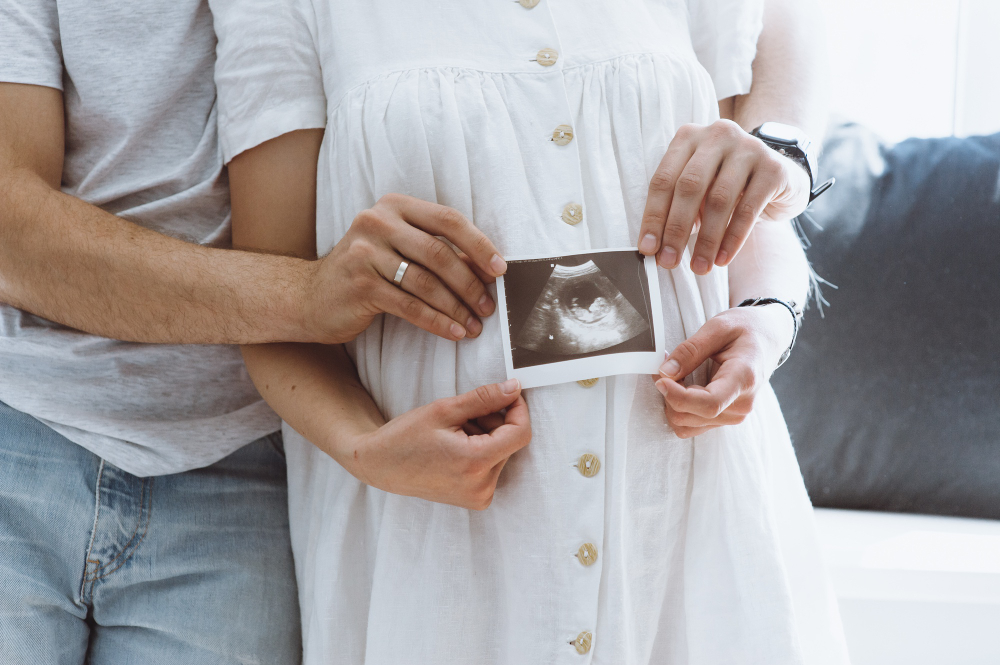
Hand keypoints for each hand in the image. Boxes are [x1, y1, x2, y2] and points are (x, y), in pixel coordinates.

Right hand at [304, 193, 507, 343]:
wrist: (309, 297)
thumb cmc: (364, 273)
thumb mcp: (397, 248)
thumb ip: (433, 249)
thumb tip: (485, 267)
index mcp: (393, 205)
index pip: (447, 220)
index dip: (479, 245)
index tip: (500, 269)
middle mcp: (377, 222)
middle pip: (439, 253)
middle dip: (470, 283)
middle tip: (488, 306)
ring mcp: (365, 253)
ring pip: (426, 282)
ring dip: (456, 307)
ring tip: (474, 325)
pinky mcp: (360, 285)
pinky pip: (410, 306)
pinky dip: (437, 321)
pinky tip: (453, 332)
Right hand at [346, 378, 531, 509]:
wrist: (380, 466)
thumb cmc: (405, 437)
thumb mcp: (444, 410)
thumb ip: (484, 398)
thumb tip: (514, 388)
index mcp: (475, 463)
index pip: (520, 434)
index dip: (519, 409)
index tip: (508, 394)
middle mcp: (481, 487)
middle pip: (510, 443)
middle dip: (494, 422)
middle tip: (463, 415)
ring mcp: (479, 497)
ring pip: (501, 453)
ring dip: (486, 436)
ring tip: (454, 432)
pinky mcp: (475, 500)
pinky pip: (492, 467)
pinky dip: (481, 451)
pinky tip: (456, 447)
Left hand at [637, 119, 810, 274]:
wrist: (781, 178)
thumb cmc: (728, 187)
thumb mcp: (698, 190)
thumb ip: (676, 207)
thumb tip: (654, 246)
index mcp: (689, 137)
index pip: (663, 180)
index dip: (654, 216)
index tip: (647, 249)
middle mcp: (717, 135)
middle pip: (689, 186)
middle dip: (676, 229)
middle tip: (669, 262)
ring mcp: (749, 148)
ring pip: (719, 199)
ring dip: (705, 240)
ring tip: (699, 267)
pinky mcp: (774, 168)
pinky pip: (748, 209)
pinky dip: (733, 239)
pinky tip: (722, 259)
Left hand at [653, 305, 792, 437]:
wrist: (768, 337)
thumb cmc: (746, 329)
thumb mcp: (718, 327)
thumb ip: (690, 350)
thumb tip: (664, 372)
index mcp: (744, 379)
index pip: (709, 403)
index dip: (678, 396)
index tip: (660, 379)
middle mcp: (742, 404)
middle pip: (691, 415)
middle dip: (669, 394)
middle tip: (663, 367)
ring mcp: (735, 414)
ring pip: (687, 423)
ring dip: (671, 402)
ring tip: (674, 375)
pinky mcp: (726, 417)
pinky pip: (692, 424)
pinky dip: (679, 408)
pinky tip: (682, 387)